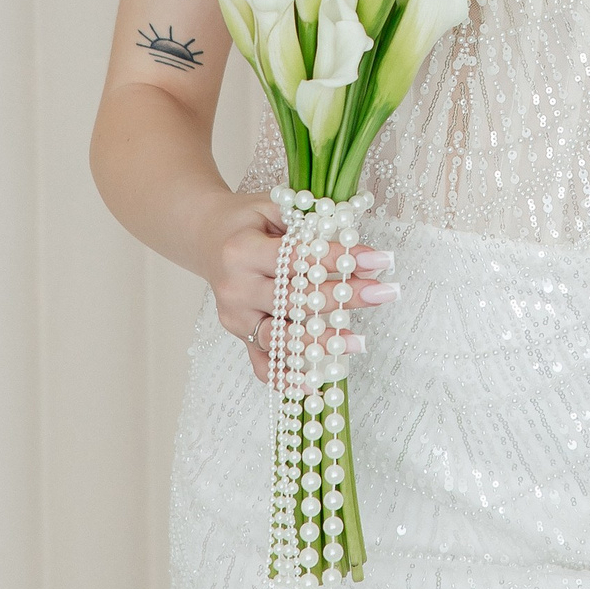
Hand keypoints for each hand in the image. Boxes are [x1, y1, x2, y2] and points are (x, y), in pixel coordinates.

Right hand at [199, 191, 398, 381]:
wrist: (204, 237)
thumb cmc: (246, 219)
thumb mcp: (272, 206)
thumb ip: (309, 223)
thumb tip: (358, 246)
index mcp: (242, 250)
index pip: (299, 258)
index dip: (341, 259)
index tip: (380, 259)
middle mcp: (236, 288)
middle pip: (297, 300)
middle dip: (345, 297)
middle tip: (385, 293)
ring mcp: (236, 318)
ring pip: (283, 337)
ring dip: (324, 343)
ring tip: (360, 342)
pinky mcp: (238, 337)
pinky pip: (262, 364)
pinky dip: (287, 377)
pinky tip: (315, 382)